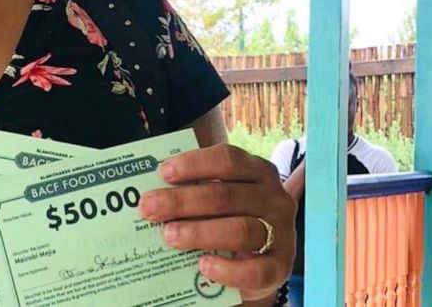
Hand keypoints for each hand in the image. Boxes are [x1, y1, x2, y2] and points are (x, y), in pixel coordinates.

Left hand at [138, 143, 295, 304]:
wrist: (259, 261)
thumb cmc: (230, 218)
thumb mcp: (220, 197)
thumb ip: (196, 190)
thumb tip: (153, 194)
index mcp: (258, 171)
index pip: (227, 159)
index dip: (193, 164)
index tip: (163, 172)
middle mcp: (274, 199)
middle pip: (225, 195)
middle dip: (182, 201)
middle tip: (150, 207)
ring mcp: (281, 233)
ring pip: (240, 230)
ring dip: (199, 232)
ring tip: (169, 235)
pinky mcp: (282, 267)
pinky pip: (256, 271)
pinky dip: (228, 270)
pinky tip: (203, 266)